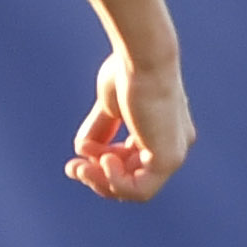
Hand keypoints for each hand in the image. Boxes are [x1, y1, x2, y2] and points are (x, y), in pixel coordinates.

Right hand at [66, 52, 188, 202]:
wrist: (143, 56)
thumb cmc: (127, 70)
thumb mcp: (109, 104)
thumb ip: (101, 129)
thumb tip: (83, 150)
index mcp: (161, 131)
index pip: (131, 162)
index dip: (102, 164)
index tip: (78, 155)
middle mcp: (173, 145)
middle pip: (131, 178)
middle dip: (97, 177)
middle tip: (72, 168)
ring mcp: (173, 154)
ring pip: (133, 188)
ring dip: (102, 182)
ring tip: (82, 167)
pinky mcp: (169, 159)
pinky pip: (140, 190)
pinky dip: (116, 183)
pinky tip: (105, 161)